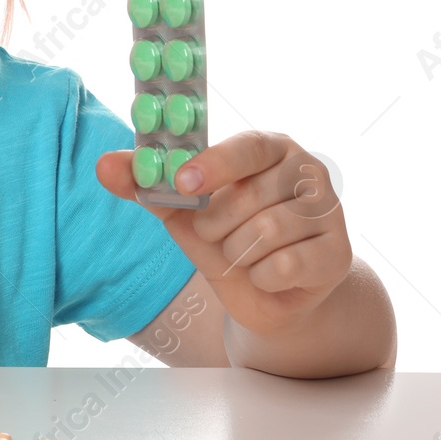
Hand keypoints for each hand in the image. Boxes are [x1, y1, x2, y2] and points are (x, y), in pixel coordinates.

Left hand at [96, 131, 351, 336]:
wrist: (269, 292)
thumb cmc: (226, 236)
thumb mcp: (182, 211)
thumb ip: (145, 185)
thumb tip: (103, 166)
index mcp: (269, 148)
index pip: (246, 147)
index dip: (213, 165)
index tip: (181, 184)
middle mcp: (307, 171)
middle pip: (248, 198)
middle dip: (216, 227)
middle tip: (217, 234)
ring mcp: (329, 211)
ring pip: (264, 235)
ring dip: (237, 254)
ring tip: (244, 253)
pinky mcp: (337, 253)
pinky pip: (284, 267)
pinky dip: (261, 277)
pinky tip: (268, 273)